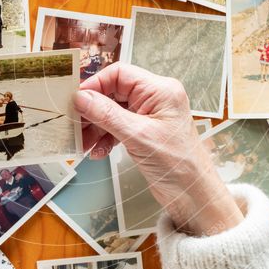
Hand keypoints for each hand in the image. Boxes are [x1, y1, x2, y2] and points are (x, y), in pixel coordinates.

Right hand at [73, 63, 242, 235]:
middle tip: (75, 124)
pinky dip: (105, 138)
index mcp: (160, 90)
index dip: (95, 84)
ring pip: (112, 111)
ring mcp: (150, 115)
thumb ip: (107, 115)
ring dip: (96, 127)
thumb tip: (82, 98)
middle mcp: (155, 98)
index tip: (76, 99)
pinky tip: (98, 151)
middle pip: (113, 92)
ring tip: (83, 143)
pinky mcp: (145, 131)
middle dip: (92, 110)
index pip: (119, 74)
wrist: (193, 194)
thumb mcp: (138, 136)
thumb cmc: (179, 164)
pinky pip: (117, 126)